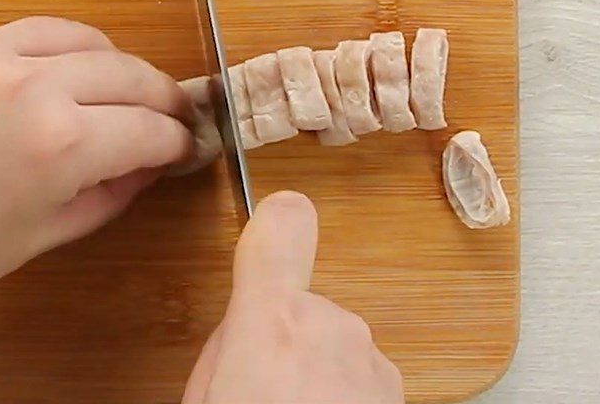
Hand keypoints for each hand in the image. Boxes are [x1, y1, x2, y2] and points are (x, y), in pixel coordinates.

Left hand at [0, 17, 191, 347]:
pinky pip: (29, 30)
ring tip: (125, 84)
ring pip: (85, 37)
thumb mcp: (33, 238)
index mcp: (59, 147)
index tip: (185, 147)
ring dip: (117, 61)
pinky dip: (61, 47)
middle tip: (173, 112)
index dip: (177, 141)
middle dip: (164, 95)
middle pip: (130, 74)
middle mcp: (34, 86)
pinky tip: (61, 68)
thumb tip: (144, 170)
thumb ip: (104, 198)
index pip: (149, 131)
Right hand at [183, 192, 403, 403]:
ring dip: (314, 370)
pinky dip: (342, 395)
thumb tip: (243, 329)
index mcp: (273, 320)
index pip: (280, 228)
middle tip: (257, 387)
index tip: (276, 213)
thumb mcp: (202, 397)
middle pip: (301, 304)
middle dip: (282, 337)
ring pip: (331, 343)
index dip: (276, 218)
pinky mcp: (397, 392)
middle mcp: (330, 327)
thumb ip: (224, 344)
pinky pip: (358, 375)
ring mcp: (370, 360)